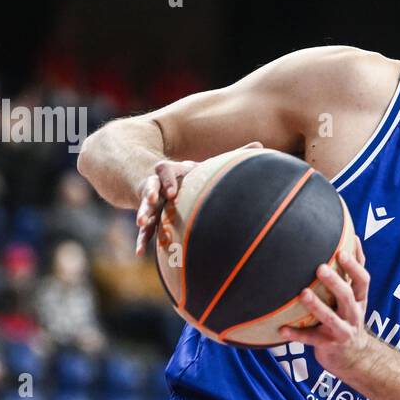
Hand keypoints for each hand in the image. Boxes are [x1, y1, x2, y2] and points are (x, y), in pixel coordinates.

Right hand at [133, 141, 264, 255]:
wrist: (163, 181)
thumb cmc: (192, 174)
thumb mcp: (208, 164)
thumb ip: (233, 155)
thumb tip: (261, 145)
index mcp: (172, 171)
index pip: (165, 172)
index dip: (168, 181)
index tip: (172, 192)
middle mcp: (158, 185)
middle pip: (150, 188)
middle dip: (149, 194)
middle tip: (150, 201)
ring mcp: (152, 202)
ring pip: (145, 209)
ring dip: (143, 215)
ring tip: (141, 224)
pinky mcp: (150, 217)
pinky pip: (145, 230)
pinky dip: (142, 240)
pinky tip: (139, 253)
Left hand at [278, 239, 373, 377]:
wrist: (355, 358)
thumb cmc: (349, 318)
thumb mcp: (357, 298)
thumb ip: (352, 273)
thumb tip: (352, 237)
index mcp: (360, 300)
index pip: (363, 280)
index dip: (355, 265)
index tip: (342, 251)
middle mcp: (354, 314)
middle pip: (347, 296)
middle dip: (335, 282)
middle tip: (320, 267)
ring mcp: (342, 331)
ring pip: (330, 318)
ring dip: (317, 306)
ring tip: (303, 294)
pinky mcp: (328, 345)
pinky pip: (311, 339)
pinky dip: (297, 335)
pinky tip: (282, 330)